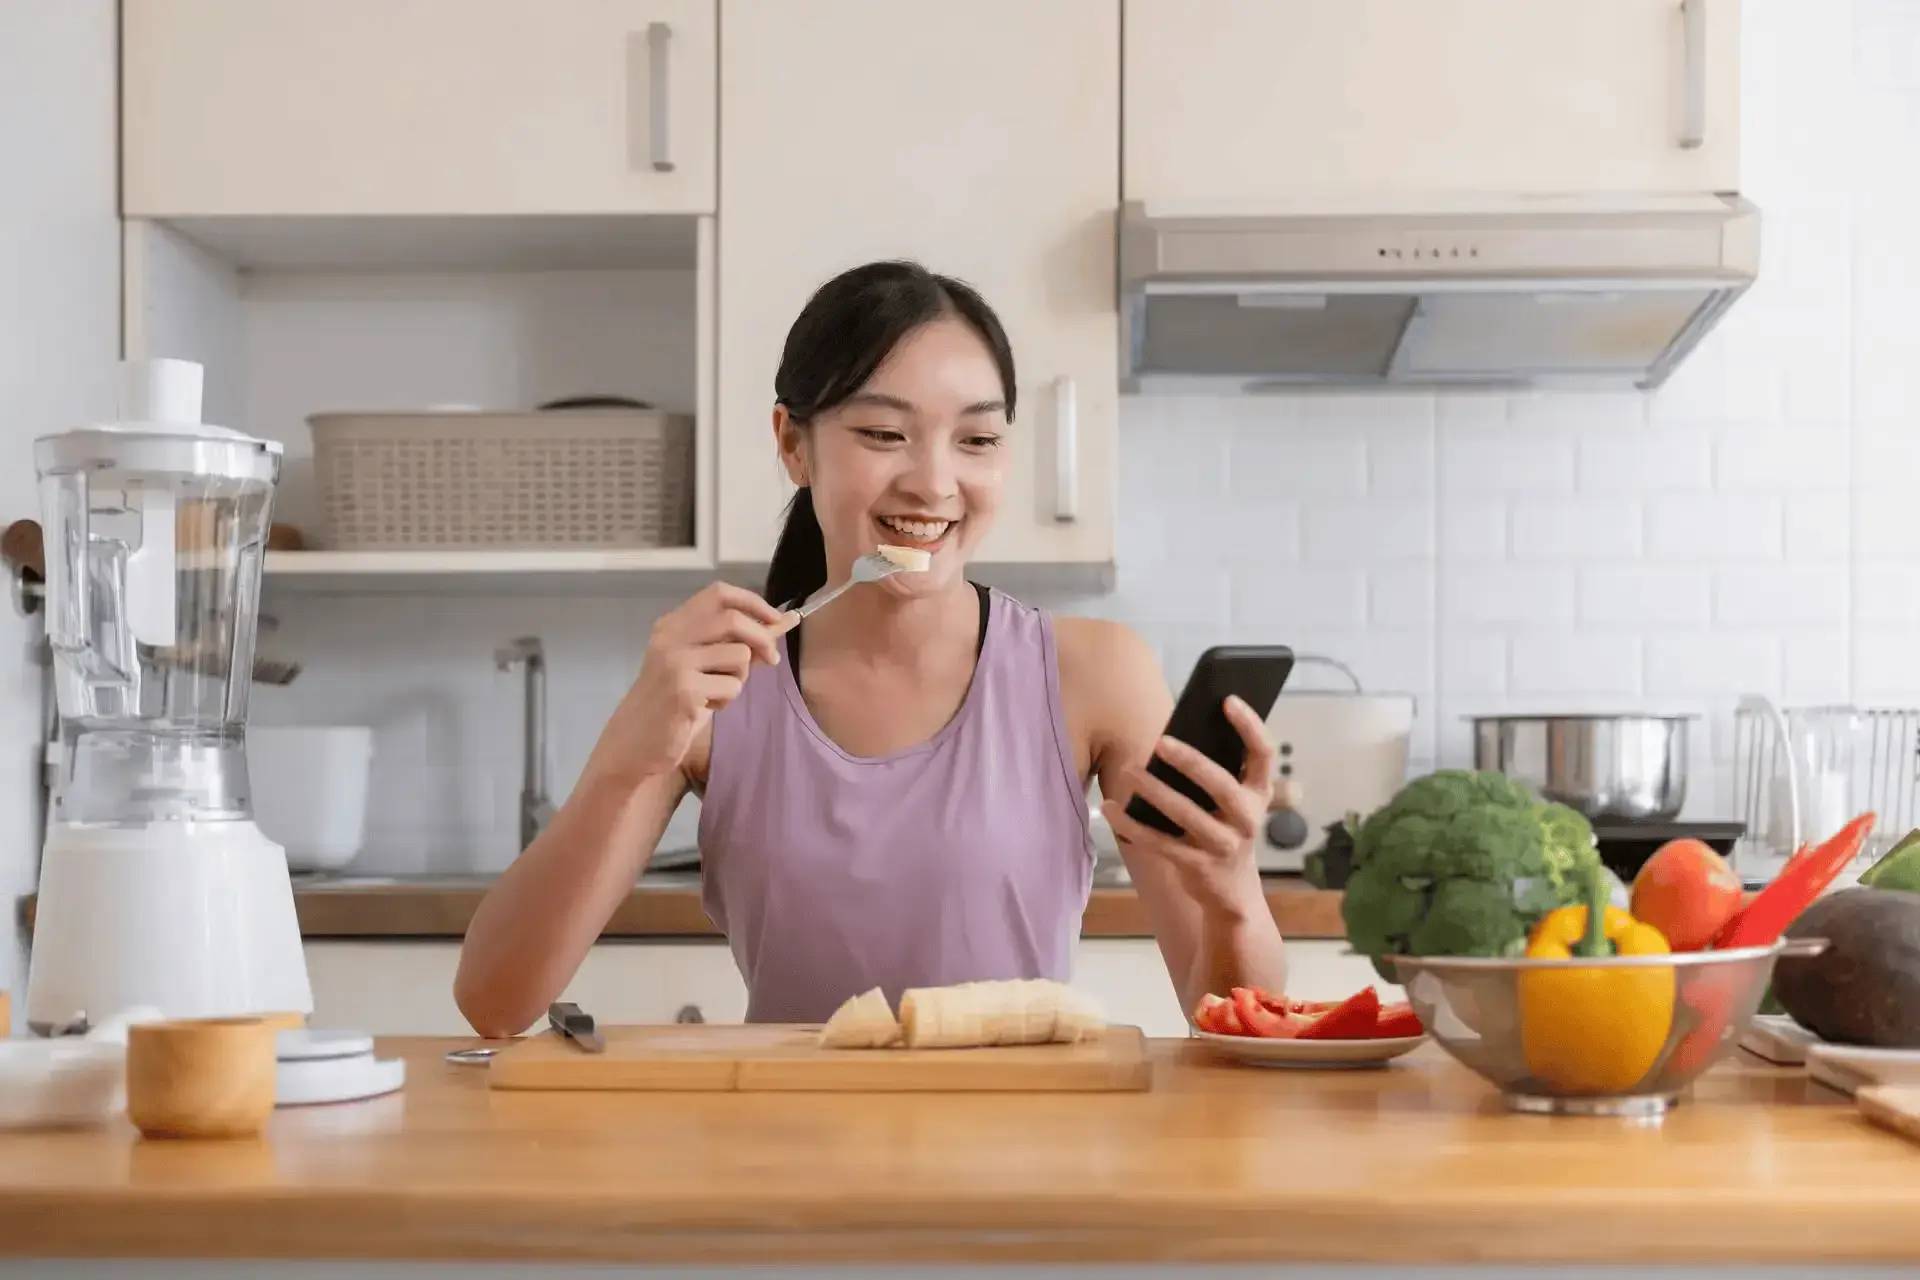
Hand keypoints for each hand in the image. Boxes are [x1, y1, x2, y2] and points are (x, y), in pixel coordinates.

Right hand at [587, 582, 785, 781]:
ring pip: (739, 655)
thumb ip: (726, 645)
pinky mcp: (684, 690)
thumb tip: (775, 628)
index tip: (774, 619)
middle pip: (733, 619)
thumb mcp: (695, 666)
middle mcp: (671, 637)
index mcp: (672, 624)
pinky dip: (727, 700)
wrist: (635, 742)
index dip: (752, 602)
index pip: (719, 593)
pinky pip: (732, 687)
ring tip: (716, 692)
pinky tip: (705, 708)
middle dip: (762, 638)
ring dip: (739, 678)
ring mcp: (675, 662)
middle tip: (771, 659)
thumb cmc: (670, 703)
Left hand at [1102, 696, 1276, 908]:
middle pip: (1221, 785)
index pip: (1263, 753)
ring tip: (1129, 771)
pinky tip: (1109, 808)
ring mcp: (1223, 845)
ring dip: (1154, 791)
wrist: (1232, 894)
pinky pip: (1158, 842)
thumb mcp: (1233, 803)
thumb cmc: (1224, 830)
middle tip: (1161, 742)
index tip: (1227, 700)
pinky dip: (1131, 824)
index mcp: (1258, 794)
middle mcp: (1247, 819)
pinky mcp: (1197, 866)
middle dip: (1192, 762)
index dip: (1249, 725)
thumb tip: (1172, 736)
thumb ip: (1216, 772)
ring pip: (1186, 814)